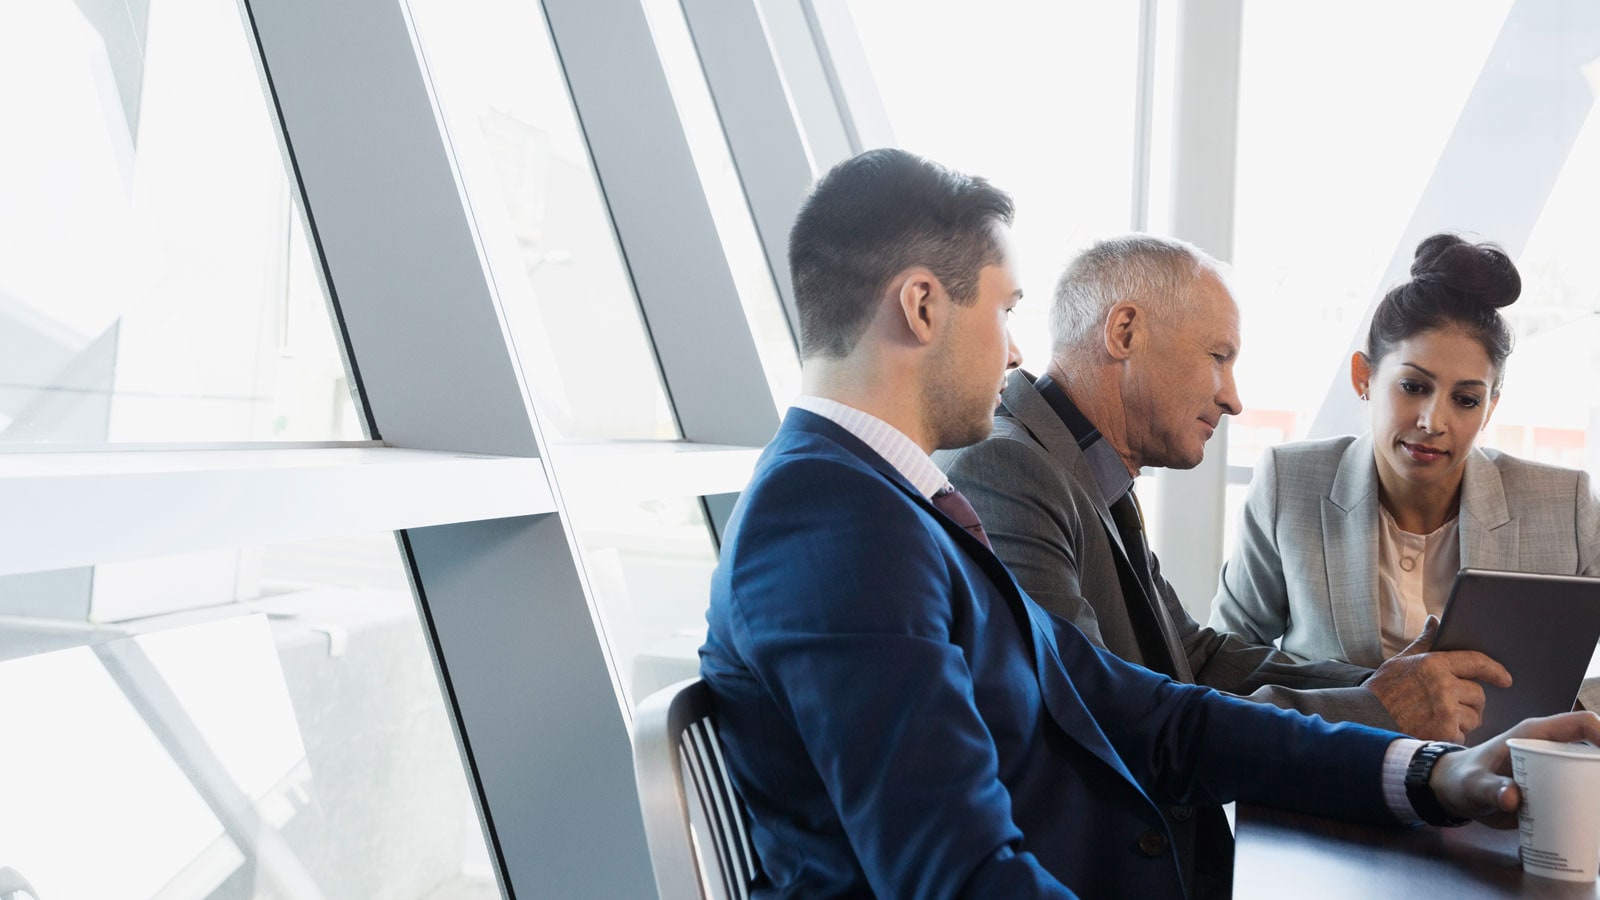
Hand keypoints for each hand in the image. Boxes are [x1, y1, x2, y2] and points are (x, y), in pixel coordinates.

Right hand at [1364, 616, 1512, 741]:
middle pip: (1478, 694)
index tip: (1506, 679)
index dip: (1495, 670)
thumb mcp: (1400, 661)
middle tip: (1454, 706)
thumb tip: (1436, 620)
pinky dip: (1453, 734)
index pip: (1476, 661)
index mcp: (1434, 664)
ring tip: (1441, 719)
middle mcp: (1443, 686)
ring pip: (1473, 716)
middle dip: (1470, 701)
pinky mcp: (1444, 732)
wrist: (1365, 718)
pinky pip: (1463, 734)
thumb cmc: (1382, 690)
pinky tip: (1434, 731)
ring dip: (1463, 720)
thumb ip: (1424, 642)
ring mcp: (1445, 710)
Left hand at [1429, 711, 1599, 826]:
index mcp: (1534, 735)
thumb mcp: (1472, 784)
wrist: (1452, 793)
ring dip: (1596, 791)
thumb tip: (1512, 798)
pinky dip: (1587, 808)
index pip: (1580, 724)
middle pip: (1592, 753)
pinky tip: (1591, 825)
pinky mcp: (1550, 791)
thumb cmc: (1462, 778)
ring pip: (1588, 776)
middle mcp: (1548, 749)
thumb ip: (1489, 788)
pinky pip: (1577, 796)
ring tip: (1596, 813)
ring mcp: (1551, 771)